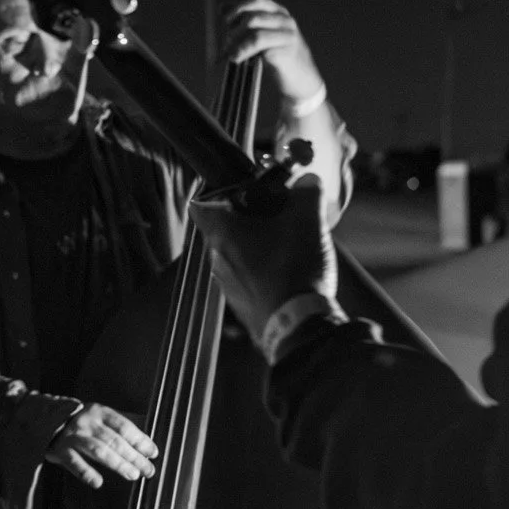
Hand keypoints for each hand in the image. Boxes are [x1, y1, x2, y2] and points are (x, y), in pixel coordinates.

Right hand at [47, 403, 158, 489]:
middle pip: (114, 440)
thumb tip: (147, 438)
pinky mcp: (60, 450)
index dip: (140, 440)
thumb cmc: (80, 423)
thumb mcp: (99, 417)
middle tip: (148, 470)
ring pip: (98, 451)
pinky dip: (86, 473)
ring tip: (132, 475)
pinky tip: (97, 482)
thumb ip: (120, 425)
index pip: (124, 426)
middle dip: (134, 457)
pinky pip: (74, 463)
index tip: (153, 453)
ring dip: (117, 464)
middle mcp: (87, 422)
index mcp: (100, 412)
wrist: (44, 420)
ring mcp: (73, 436)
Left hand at [190, 178, 336, 345]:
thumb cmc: (295, 269)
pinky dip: (262, 271)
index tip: (244, 191)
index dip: (219, 191)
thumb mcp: (308, 221)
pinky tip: (288, 272)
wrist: (298, 327)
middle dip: (249, 218)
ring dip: (257, 246)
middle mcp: (216, 259)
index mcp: (222, 233)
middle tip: (278, 215)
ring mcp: (226, 285)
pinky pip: (246, 279)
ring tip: (288, 244)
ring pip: (236, 254)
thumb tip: (308, 181)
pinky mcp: (241, 306)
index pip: (201, 203)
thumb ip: (307, 194)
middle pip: (224, 228)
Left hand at [224, 0, 324, 112]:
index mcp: (279, 12)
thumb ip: (245, 20)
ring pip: (255, 33)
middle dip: (234, 30)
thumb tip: (223, 7)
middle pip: (252, 18)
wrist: (302, 80)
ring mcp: (287, 36)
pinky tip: (238, 59)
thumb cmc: (279, 55)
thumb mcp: (262, 33)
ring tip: (231, 54)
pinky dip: (243, 53)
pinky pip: (259, 49)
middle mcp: (285, 21)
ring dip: (237, 44)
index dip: (238, 8)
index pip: (256, 1)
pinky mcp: (286, 52)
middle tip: (226, 44)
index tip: (225, 21)